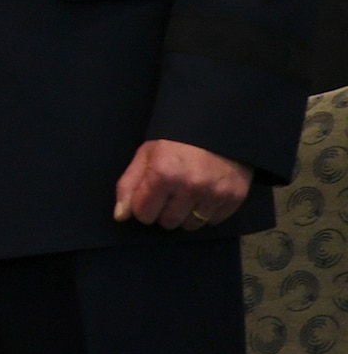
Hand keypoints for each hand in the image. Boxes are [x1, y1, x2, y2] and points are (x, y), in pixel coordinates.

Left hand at [113, 139, 252, 230]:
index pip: (143, 213)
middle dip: (164, 211)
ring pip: (191, 226)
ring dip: (186, 214)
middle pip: (167, 222)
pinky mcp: (233, 198)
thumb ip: (129, 185)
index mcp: (162, 173)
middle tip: (169, 193)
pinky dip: (206, 212)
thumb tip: (120, 216)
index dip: (143, 206)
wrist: (215, 128)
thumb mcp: (145, 155)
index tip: (148, 196)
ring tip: (187, 193)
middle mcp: (189, 186)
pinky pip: (213, 222)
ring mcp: (213, 193)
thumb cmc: (174, 142)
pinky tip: (204, 194)